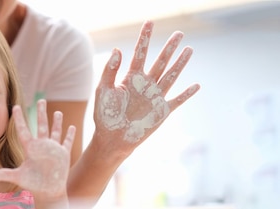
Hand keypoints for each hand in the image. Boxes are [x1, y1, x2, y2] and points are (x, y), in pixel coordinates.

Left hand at [0, 99, 74, 200]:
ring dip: (57, 122)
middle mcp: (42, 145)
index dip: (19, 118)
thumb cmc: (32, 184)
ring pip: (55, 131)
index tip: (15, 106)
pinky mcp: (63, 154)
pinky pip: (67, 142)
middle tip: (41, 99)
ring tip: (56, 111)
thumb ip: (3, 174)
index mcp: (30, 148)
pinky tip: (71, 126)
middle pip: (41, 125)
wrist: (47, 191)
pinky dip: (70, 134)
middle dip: (42, 112)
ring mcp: (53, 149)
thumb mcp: (17, 177)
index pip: (23, 129)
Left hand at [93, 20, 199, 153]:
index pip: (140, 53)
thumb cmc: (105, 115)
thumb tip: (118, 49)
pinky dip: (187, 94)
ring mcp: (155, 97)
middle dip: (169, 48)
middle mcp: (145, 84)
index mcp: (130, 78)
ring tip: (189, 49)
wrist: (112, 139)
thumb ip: (110, 70)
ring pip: (171, 76)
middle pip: (160, 61)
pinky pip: (177, 100)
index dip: (145, 38)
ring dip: (180, 64)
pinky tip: (196, 85)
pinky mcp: (162, 111)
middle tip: (179, 33)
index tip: (149, 22)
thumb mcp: (104, 90)